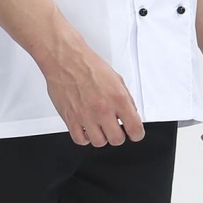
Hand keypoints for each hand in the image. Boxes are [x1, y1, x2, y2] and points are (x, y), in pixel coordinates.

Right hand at [37, 30, 143, 145]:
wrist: (66, 60)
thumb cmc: (88, 65)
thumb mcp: (116, 79)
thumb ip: (126, 99)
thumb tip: (130, 113)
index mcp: (118, 99)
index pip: (135, 129)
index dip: (136, 134)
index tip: (134, 133)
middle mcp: (103, 109)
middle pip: (117, 140)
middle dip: (118, 135)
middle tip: (115, 128)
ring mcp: (86, 116)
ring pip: (99, 142)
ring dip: (101, 137)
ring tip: (99, 127)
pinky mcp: (70, 118)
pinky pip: (80, 140)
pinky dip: (84, 137)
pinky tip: (86, 128)